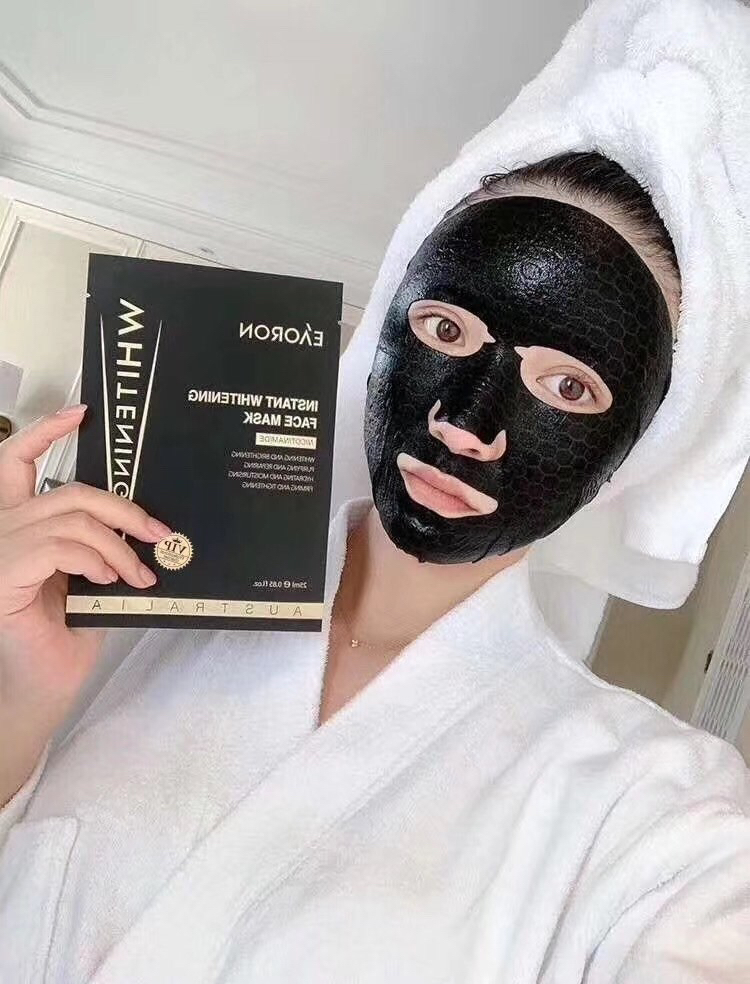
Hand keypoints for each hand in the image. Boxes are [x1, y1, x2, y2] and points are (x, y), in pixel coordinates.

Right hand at [0, 404, 170, 804]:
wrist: (43, 689)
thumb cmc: (64, 638)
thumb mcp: (89, 580)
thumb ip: (100, 545)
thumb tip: (145, 523)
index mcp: (19, 525)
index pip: (16, 462)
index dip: (46, 431)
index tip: (82, 413)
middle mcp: (3, 529)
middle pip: (66, 491)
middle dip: (122, 507)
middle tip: (159, 533)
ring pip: (70, 518)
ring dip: (118, 545)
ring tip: (138, 574)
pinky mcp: (3, 572)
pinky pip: (59, 545)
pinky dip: (95, 558)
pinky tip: (111, 580)